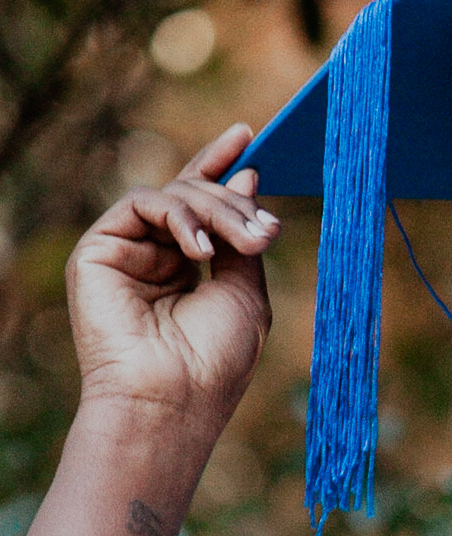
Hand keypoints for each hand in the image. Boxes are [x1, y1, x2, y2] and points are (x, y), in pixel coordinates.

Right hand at [66, 123, 276, 432]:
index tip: (250, 135)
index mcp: (190, 266)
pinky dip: (180, 217)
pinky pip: (143, 203)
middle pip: (196, 195)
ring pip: (176, 194)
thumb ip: (241, 235)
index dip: (222, 166)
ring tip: (247, 241)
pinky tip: (201, 251)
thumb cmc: (215, 359)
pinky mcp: (100, 250)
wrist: (174, 400)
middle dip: (237, 203)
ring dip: (218, 210)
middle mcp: (156, 255)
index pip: (202, 205)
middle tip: (268, 229)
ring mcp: (127, 251)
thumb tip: (246, 175)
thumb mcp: (246, 289)